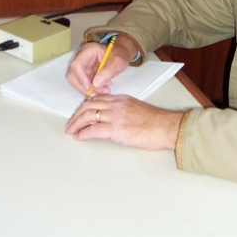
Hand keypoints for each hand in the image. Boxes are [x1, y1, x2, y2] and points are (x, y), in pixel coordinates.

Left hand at [64, 95, 183, 150]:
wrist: (165, 127)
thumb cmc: (157, 122)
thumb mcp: (138, 110)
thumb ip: (125, 112)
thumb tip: (117, 121)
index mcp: (121, 99)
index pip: (97, 99)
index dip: (86, 106)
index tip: (80, 113)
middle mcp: (116, 105)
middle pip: (89, 106)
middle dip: (77, 115)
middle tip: (71, 124)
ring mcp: (115, 116)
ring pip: (88, 116)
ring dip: (76, 124)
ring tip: (71, 131)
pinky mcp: (115, 129)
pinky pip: (93, 130)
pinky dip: (83, 133)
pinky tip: (79, 137)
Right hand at [67, 36, 137, 95]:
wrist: (121, 53)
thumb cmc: (120, 54)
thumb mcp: (117, 62)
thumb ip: (107, 72)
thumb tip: (95, 84)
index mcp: (88, 50)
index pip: (77, 65)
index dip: (81, 78)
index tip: (91, 88)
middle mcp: (81, 57)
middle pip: (73, 75)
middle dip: (83, 87)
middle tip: (97, 93)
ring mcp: (82, 65)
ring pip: (76, 81)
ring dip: (88, 90)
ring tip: (103, 91)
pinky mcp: (84, 72)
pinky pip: (83, 83)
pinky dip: (91, 89)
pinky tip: (103, 88)